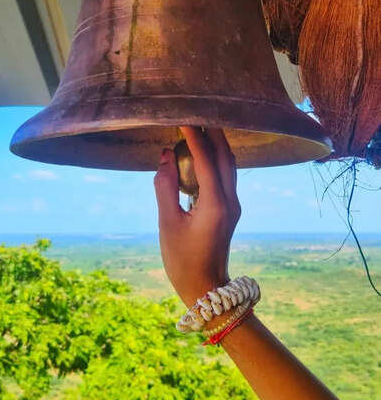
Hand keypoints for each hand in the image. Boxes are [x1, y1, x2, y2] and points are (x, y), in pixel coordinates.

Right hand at [154, 127, 240, 306]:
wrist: (205, 287)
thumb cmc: (182, 260)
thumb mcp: (167, 223)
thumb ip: (165, 186)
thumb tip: (166, 156)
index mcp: (215, 204)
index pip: (206, 159)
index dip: (194, 136)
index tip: (183, 116)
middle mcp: (230, 201)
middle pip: (226, 156)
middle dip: (213, 133)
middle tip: (197, 112)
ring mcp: (233, 206)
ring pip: (229, 165)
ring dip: (217, 145)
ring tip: (201, 126)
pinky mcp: (229, 211)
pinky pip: (225, 177)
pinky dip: (215, 160)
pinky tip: (202, 154)